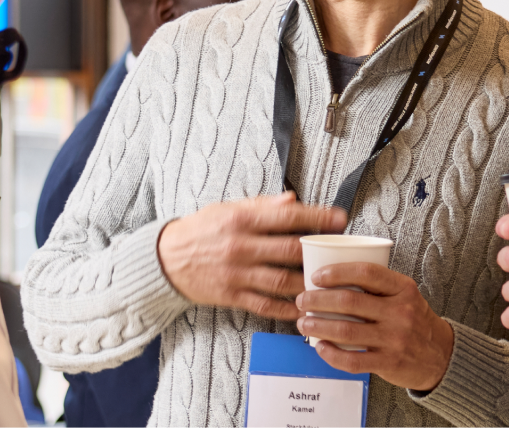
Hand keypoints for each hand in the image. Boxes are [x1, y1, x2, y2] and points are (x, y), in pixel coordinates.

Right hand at [157, 192, 345, 320]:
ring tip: (330, 282)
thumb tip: (293, 200)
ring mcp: (237, 274)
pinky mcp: (232, 296)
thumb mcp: (228, 208)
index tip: (340, 219)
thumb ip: (262, 205)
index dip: (317, 217)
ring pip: (281, 280)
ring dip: (308, 282)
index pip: (286, 216)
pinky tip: (304, 308)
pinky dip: (287, 308)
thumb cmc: (201, 229)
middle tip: (341, 251)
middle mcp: (241, 246)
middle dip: (319, 250)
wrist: (166, 259)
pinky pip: (266, 305)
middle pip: (288, 249)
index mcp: (241, 219)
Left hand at [295, 263, 453, 392]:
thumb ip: (379, 285)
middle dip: (318, 300)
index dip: (337, 272)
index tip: (317, 276)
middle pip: (350, 301)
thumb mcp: (406, 294)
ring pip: (346, 331)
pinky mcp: (388, 362)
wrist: (441, 354)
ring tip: (304, 323)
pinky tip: (321, 347)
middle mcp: (400, 312)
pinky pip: (353, 360)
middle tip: (302, 300)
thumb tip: (334, 274)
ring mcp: (394, 339)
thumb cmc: (415, 320)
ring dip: (318, 326)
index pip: (366, 273)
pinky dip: (332, 354)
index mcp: (403, 288)